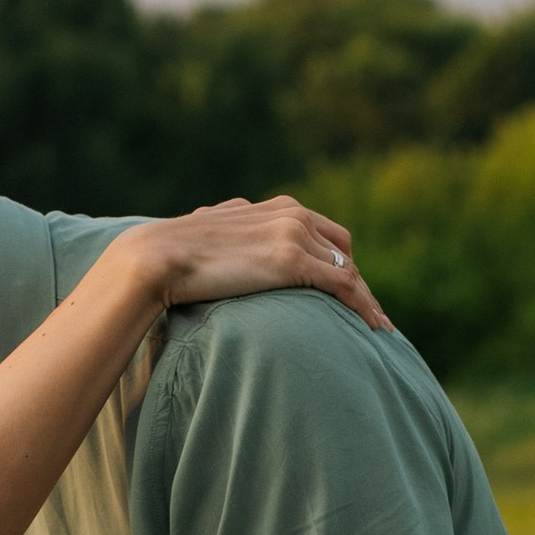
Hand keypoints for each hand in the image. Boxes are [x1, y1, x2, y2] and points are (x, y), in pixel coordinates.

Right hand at [126, 196, 388, 334]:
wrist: (156, 257)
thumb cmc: (171, 252)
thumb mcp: (209, 230)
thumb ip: (227, 227)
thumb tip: (217, 225)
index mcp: (275, 207)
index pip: (324, 233)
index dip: (337, 263)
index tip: (344, 291)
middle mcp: (291, 214)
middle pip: (343, 251)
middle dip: (355, 281)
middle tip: (364, 313)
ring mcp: (293, 235)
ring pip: (349, 270)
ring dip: (366, 299)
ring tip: (378, 327)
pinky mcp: (292, 260)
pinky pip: (344, 285)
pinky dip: (364, 306)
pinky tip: (375, 327)